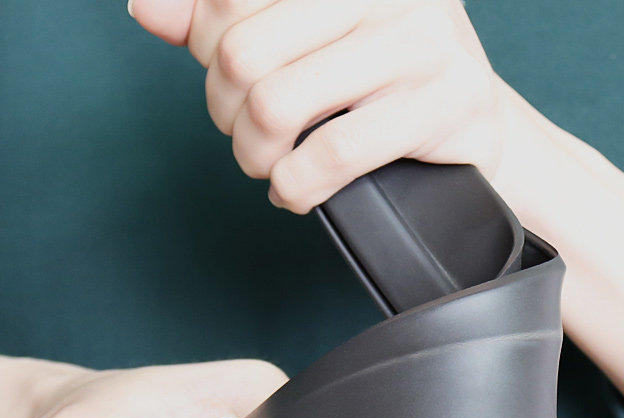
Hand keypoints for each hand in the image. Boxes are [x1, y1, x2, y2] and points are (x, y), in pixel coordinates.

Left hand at [129, 0, 523, 213]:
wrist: (477, 126)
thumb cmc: (384, 80)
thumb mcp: (308, 38)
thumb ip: (229, 20)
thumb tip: (146, 8)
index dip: (208, 54)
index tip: (234, 88)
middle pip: (242, 55)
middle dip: (226, 116)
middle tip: (247, 138)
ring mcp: (418, 44)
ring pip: (277, 106)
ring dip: (255, 157)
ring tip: (270, 166)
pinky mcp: (440, 105)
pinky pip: (330, 155)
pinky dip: (295, 188)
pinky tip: (297, 192)